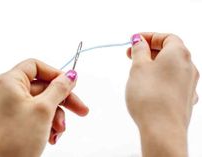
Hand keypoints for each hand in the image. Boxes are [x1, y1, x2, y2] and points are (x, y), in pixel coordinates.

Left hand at [0, 59, 88, 156]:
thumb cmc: (16, 139)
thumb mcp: (44, 109)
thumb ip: (59, 88)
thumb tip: (71, 75)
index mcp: (9, 82)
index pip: (35, 66)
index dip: (55, 73)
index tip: (71, 84)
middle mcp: (6, 93)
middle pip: (42, 87)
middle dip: (63, 101)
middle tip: (81, 110)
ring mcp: (9, 108)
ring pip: (41, 104)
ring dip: (56, 117)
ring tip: (59, 131)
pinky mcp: (13, 122)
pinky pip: (35, 116)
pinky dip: (47, 124)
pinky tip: (52, 137)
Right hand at [125, 33, 198, 156]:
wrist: (162, 129)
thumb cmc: (150, 96)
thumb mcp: (138, 67)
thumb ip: (139, 51)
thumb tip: (139, 41)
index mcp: (179, 54)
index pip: (166, 37)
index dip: (149, 36)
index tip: (134, 40)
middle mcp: (189, 67)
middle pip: (170, 51)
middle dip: (149, 50)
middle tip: (131, 54)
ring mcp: (189, 84)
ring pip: (171, 67)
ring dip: (155, 65)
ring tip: (138, 71)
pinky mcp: (185, 98)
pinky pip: (173, 82)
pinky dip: (162, 78)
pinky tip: (151, 86)